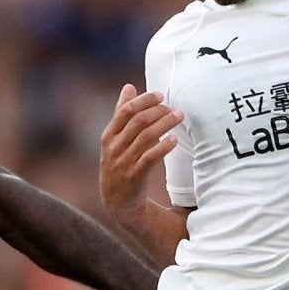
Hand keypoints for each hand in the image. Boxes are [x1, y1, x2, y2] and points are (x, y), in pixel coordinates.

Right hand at [100, 85, 188, 265]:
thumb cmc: (119, 164)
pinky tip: (174, 140)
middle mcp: (113, 148)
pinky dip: (163, 147)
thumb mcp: (115, 140)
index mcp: (108, 136)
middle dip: (158, 111)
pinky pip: (150, 158)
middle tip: (175, 108)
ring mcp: (123, 162)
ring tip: (180, 117)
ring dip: (165, 124)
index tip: (161, 95)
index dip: (144, 100)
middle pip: (137, 121)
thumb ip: (121, 113)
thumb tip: (128, 87)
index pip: (126, 111)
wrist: (117, 202)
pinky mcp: (134, 176)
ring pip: (146, 137)